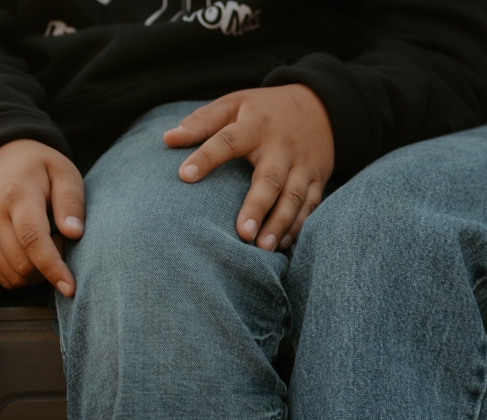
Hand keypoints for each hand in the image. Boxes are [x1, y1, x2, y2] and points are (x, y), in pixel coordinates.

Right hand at [0, 139, 85, 295]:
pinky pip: (1, 276)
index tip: (70, 288)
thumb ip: (71, 202)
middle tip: (61, 241)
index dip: (52, 267)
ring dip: (37, 274)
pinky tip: (32, 256)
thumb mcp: (65, 173)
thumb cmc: (41, 167)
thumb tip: (74, 233)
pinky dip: (21, 276)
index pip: (32, 239)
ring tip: (46, 244)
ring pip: (12, 275)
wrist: (1, 158)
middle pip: (22, 263)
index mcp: (17, 196)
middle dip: (49, 268)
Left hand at [163, 84, 333, 250]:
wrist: (319, 107)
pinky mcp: (318, 180)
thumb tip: (167, 139)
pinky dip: (297, 226)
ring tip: (263, 248)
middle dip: (257, 206)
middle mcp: (281, 147)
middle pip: (270, 179)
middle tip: (242, 234)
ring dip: (280, 224)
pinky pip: (310, 206)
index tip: (184, 175)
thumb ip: (202, 121)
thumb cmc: (264, 111)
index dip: (206, 157)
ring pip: (294, 198)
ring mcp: (303, 165)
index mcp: (255, 126)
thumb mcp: (234, 104)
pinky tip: (282, 245)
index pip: (228, 141)